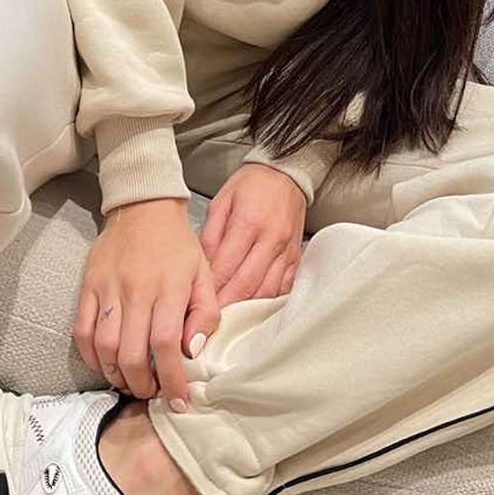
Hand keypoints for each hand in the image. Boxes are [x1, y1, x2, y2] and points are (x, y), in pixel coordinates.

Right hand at [73, 199, 220, 405]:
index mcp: (169, 287)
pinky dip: (91, 356)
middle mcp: (136, 289)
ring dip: (116, 375)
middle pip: (132, 352)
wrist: (143, 207)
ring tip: (130, 382)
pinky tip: (105, 365)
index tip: (179, 399)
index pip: (167, 343)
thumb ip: (205, 313)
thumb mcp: (204, 274)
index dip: (172, 378)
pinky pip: (81, 331)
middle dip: (142, 384)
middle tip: (151, 393)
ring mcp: (107, 288)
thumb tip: (192, 351)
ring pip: (104, 346)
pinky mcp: (87, 286)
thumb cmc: (178, 245)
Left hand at [196, 161, 305, 312]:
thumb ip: (210, 235)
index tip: (198, 303)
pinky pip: (284, 287)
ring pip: (266, 290)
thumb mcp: (221, 201)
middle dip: (226, 304)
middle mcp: (270, 239)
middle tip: (209, 320)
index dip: (211, 288)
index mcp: (248, 222)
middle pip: (246, 283)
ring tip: (228, 319)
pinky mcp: (296, 257)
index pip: (226, 265)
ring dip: (246, 308)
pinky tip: (254, 309)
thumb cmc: (251, 185)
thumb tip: (202, 267)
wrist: (285, 174)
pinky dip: (267, 301)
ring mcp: (286, 250)